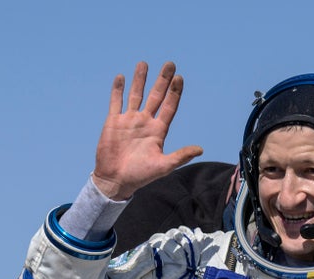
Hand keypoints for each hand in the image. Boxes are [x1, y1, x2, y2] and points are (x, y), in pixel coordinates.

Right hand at [92, 61, 203, 199]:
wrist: (116, 180)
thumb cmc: (140, 176)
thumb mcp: (163, 166)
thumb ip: (180, 156)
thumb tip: (200, 149)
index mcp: (158, 131)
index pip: (169, 107)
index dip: (175, 93)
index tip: (179, 78)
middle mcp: (145, 123)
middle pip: (156, 96)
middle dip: (162, 80)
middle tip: (170, 64)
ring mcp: (129, 121)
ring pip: (136, 95)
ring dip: (140, 80)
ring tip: (144, 64)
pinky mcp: (114, 122)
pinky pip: (116, 102)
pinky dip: (117, 90)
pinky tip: (121, 77)